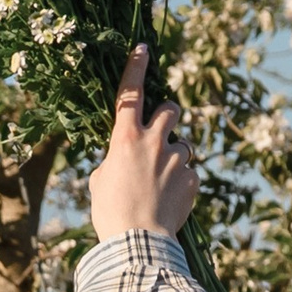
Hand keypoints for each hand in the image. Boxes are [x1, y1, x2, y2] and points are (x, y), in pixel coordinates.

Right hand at [87, 43, 197, 241]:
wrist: (138, 242)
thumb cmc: (110, 213)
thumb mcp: (100, 182)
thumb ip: (113, 161)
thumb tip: (122, 160)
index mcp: (125, 138)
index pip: (130, 93)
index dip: (136, 68)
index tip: (142, 49)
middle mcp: (154, 141)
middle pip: (170, 109)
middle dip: (167, 115)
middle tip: (162, 130)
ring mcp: (176, 159)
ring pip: (182, 144)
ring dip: (173, 156)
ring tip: (162, 182)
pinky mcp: (191, 179)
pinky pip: (188, 174)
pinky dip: (180, 184)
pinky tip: (169, 202)